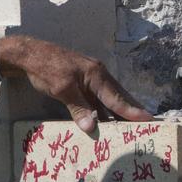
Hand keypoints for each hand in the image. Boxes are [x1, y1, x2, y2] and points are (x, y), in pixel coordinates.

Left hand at [0, 35, 153, 132]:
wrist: (31, 54)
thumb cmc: (46, 67)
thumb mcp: (62, 89)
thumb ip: (78, 108)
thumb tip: (91, 127)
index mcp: (96, 75)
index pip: (117, 98)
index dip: (132, 111)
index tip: (148, 120)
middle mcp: (99, 76)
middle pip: (119, 98)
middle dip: (133, 111)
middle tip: (150, 125)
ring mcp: (92, 79)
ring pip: (110, 99)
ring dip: (121, 113)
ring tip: (134, 126)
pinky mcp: (84, 84)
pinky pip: (100, 100)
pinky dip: (106, 111)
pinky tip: (109, 121)